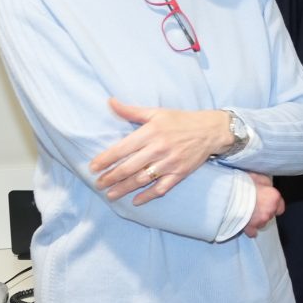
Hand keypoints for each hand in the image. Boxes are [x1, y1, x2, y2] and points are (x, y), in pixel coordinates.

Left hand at [92, 100, 232, 203]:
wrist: (210, 130)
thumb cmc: (180, 120)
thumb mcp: (155, 112)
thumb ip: (131, 111)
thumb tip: (110, 101)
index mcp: (150, 132)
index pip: (122, 149)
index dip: (106, 159)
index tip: (93, 168)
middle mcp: (158, 148)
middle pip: (129, 167)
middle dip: (111, 177)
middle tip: (98, 184)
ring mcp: (169, 163)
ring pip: (142, 179)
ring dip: (124, 189)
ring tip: (110, 194)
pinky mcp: (180, 174)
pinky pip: (161, 188)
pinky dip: (147, 196)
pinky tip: (135, 201)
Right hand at [242, 172, 283, 237]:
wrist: (230, 195)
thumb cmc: (243, 184)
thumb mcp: (258, 177)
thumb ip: (265, 183)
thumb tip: (267, 185)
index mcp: (274, 197)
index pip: (280, 206)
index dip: (273, 205)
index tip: (268, 203)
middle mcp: (270, 210)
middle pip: (270, 215)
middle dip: (264, 211)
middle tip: (254, 205)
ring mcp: (260, 220)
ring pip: (262, 223)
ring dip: (257, 220)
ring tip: (247, 213)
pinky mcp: (250, 227)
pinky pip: (252, 232)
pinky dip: (250, 230)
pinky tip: (246, 226)